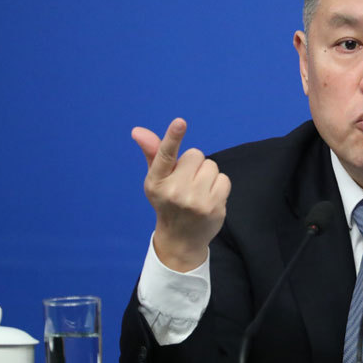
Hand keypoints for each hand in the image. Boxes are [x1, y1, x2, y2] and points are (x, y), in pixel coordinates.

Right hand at [132, 118, 230, 271]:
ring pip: (211, 165)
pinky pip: (223, 179)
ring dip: (207, 175)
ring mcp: (195, 201)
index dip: (173, 137)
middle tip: (187, 182)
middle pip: (195, 154)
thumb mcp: (156, 180)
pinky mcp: (214, 207)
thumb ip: (153, 153)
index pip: (165, 155)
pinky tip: (209, 198)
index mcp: (156, 182)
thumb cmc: (168, 202)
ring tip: (198, 191)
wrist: (181, 240)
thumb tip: (138, 130)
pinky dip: (218, 186)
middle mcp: (174, 191)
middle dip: (193, 164)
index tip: (180, 122)